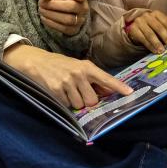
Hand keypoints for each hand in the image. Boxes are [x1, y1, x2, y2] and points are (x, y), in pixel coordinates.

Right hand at [3, 43, 131, 108]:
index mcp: (87, 67)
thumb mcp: (79, 67)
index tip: (129, 93)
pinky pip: (67, 106)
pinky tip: (60, 92)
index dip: (118, 87)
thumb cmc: (62, 65)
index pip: (106, 78)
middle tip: (79, 93)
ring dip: (75, 103)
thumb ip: (94, 79)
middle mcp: (78, 74)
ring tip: (68, 91)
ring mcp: (67, 82)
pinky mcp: (56, 90)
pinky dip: (65, 103)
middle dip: (87, 101)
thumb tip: (110, 91)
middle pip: (92, 100)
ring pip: (80, 105)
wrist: (37, 61)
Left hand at [38, 0, 87, 35]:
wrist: (71, 14)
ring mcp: (80, 21)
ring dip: (51, 14)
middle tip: (42, 2)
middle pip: (72, 6)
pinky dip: (51, 23)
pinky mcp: (73, 30)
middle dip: (55, 4)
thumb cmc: (64, 0)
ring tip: (41, 10)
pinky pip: (62, 28)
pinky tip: (43, 17)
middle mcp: (83, 9)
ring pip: (67, 19)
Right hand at [125, 9, 166, 54]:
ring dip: (157, 43)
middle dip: (165, 37)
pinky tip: (155, 51)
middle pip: (158, 27)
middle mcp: (147, 16)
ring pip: (150, 34)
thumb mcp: (163, 26)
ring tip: (162, 51)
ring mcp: (139, 22)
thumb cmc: (152, 26)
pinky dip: (150, 46)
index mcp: (156, 13)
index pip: (166, 21)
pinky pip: (143, 39)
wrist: (136, 27)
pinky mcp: (133, 29)